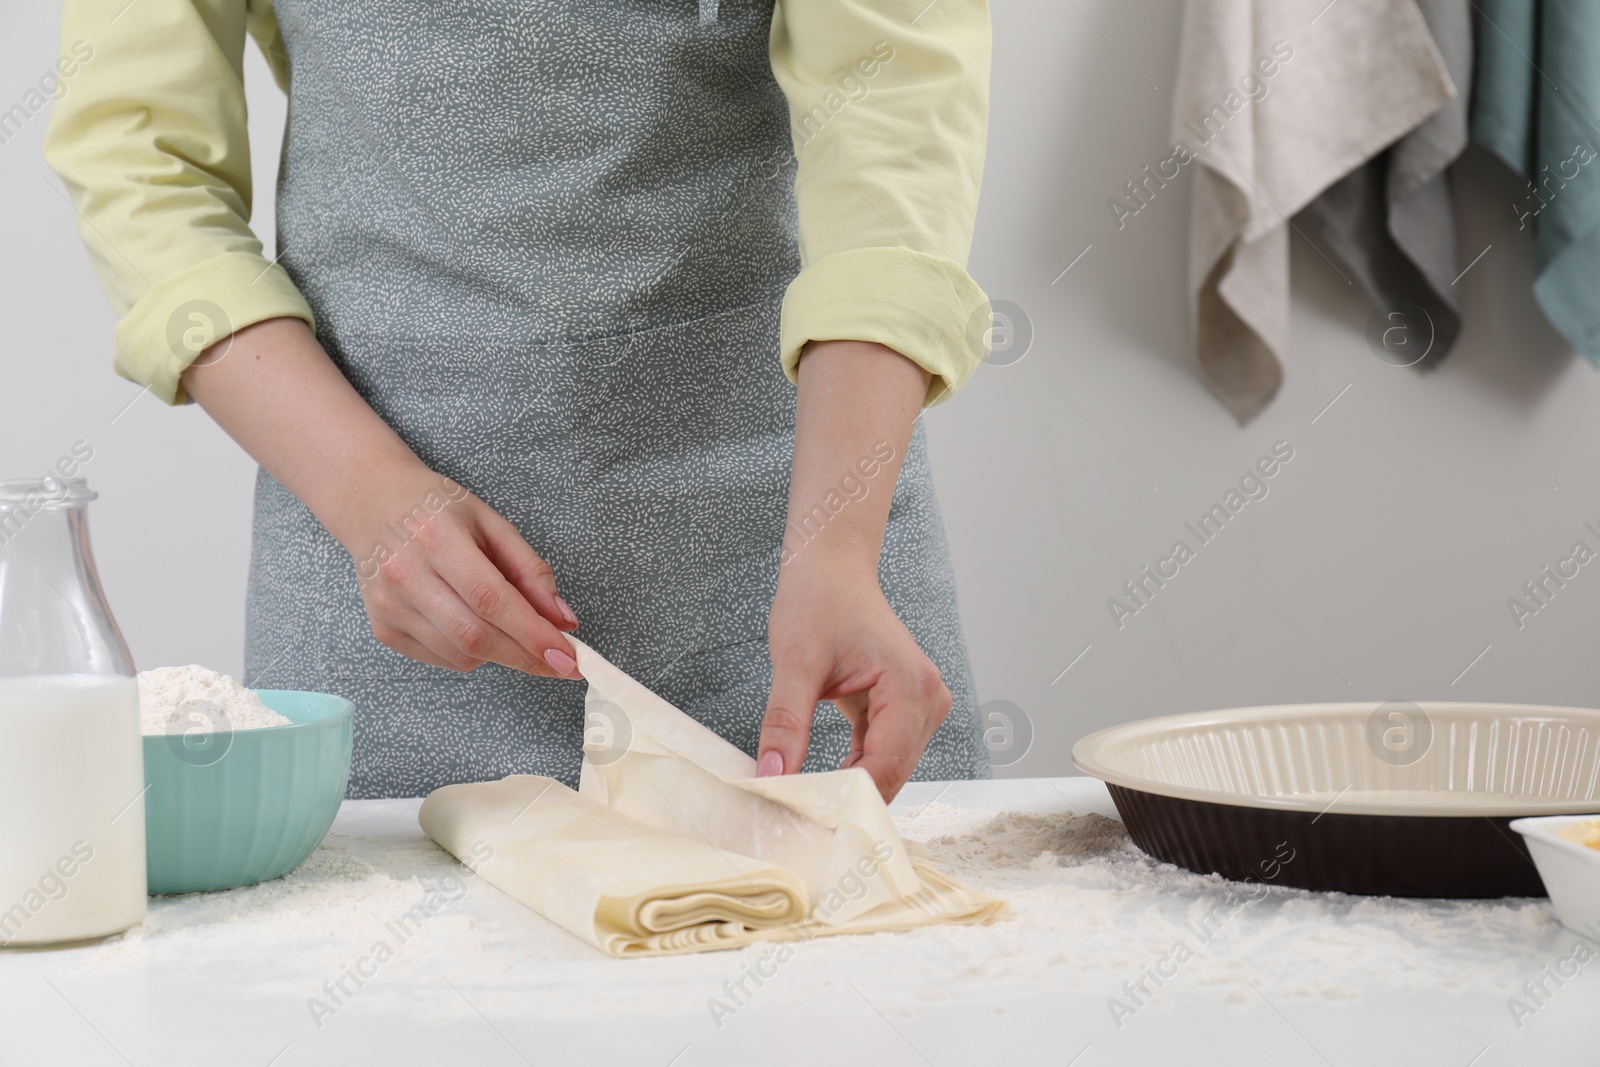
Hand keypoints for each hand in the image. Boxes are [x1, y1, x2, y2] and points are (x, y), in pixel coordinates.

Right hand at [334, 460, 580, 676]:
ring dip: (501, 655)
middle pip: (475, 636)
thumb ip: (531, 571)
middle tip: (561, 663)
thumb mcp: (492, 524)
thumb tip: (563, 621)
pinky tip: (477, 628)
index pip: (490, 599)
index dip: (532, 634)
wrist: (374, 505)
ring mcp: (389, 606)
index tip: (568, 657)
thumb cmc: (439, 512)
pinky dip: (472, 654)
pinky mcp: (383, 629)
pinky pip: (442, 659)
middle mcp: (405, 574)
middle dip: (526, 657)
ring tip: (515, 633)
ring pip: (460, 655)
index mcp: (437, 537)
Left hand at [759, 557, 951, 801]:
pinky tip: (822, 780)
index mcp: (911, 685)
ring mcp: (921, 705)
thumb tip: (771, 775)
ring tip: (804, 802)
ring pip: (888, 768)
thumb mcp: (794, 662)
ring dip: (849, 785)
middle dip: (847, 797)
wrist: (831, 569)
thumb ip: (785, 722)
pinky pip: (882, 753)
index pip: (885, 765)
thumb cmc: (819, 601)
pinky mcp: (905, 709)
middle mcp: (928, 698)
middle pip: (891, 772)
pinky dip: (852, 768)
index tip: (805, 821)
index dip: (846, 799)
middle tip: (798, 819)